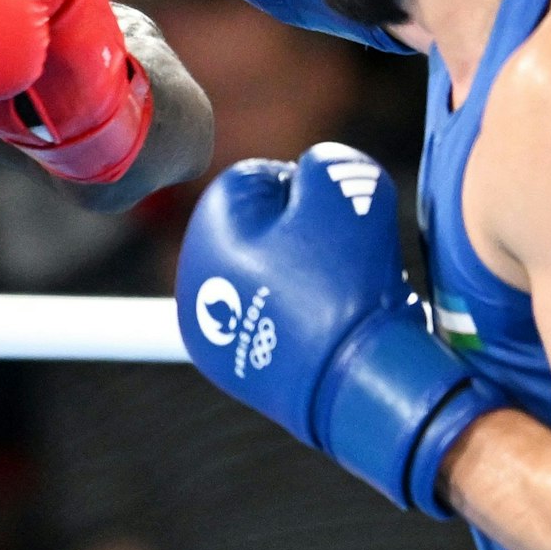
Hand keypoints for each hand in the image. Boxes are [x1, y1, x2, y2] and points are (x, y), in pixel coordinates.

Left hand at [175, 143, 504, 515]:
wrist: (355, 386)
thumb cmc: (347, 282)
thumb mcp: (349, 190)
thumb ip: (327, 163)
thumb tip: (313, 173)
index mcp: (209, 228)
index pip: (259, 179)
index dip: (309, 191)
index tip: (338, 219)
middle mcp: (195, 279)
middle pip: (261, 231)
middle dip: (305, 236)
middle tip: (342, 260)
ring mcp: (211, 329)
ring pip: (269, 277)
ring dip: (306, 278)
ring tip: (340, 297)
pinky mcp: (236, 368)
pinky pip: (272, 322)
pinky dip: (300, 320)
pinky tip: (328, 331)